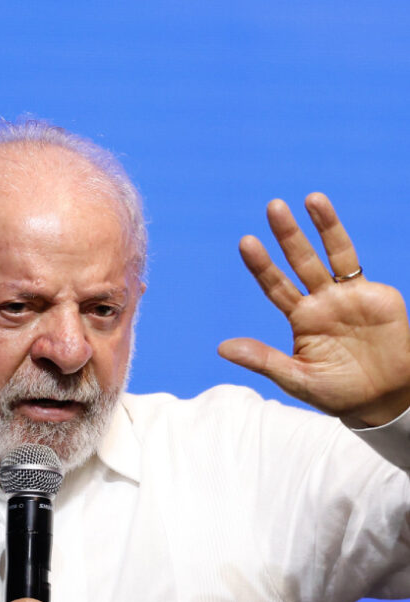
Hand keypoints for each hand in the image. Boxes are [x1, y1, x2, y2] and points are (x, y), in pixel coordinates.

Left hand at [218, 192, 409, 425]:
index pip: (275, 286)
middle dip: (287, 235)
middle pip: (299, 262)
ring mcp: (345, 295)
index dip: (262, 265)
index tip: (246, 242)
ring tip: (308, 198)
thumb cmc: (339, 393)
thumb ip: (264, 360)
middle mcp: (319, 302)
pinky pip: (352, 261)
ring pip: (328, 254)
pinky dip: (338, 237)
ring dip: (318, 226)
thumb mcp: (298, 379)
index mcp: (300, 319)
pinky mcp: (371, 294)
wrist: (385, 399)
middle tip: (273, 207)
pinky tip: (325, 213)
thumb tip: (221, 348)